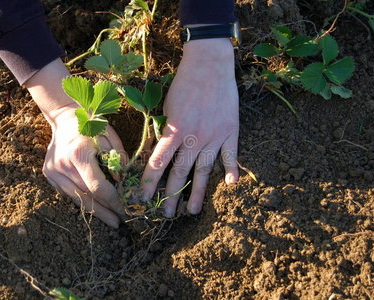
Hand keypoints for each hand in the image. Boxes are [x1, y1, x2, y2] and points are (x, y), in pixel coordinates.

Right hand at [42, 103, 127, 227]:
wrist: (65, 117)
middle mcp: (62, 165)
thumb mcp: (110, 136)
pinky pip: (69, 193)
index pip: (97, 186)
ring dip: (96, 210)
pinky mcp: (49, 175)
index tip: (126, 209)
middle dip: (106, 210)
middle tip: (121, 221)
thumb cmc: (92, 124)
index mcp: (78, 154)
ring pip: (77, 198)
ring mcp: (53, 171)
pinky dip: (83, 200)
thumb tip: (123, 181)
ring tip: (111, 219)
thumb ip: (118, 158)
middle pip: (87, 197)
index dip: (113, 201)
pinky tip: (97, 207)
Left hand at [141, 38, 238, 216]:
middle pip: (180, 173)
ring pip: (204, 170)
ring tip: (191, 211)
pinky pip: (231, 154)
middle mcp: (194, 138)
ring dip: (197, 192)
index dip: (149, 183)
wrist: (209, 65)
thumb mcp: (167, 107)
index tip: (142, 198)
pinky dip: (231, 169)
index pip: (158, 163)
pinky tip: (230, 185)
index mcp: (174, 131)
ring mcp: (214, 136)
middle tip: (166, 215)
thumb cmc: (184, 84)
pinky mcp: (230, 131)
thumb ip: (166, 131)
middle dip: (171, 196)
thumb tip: (160, 152)